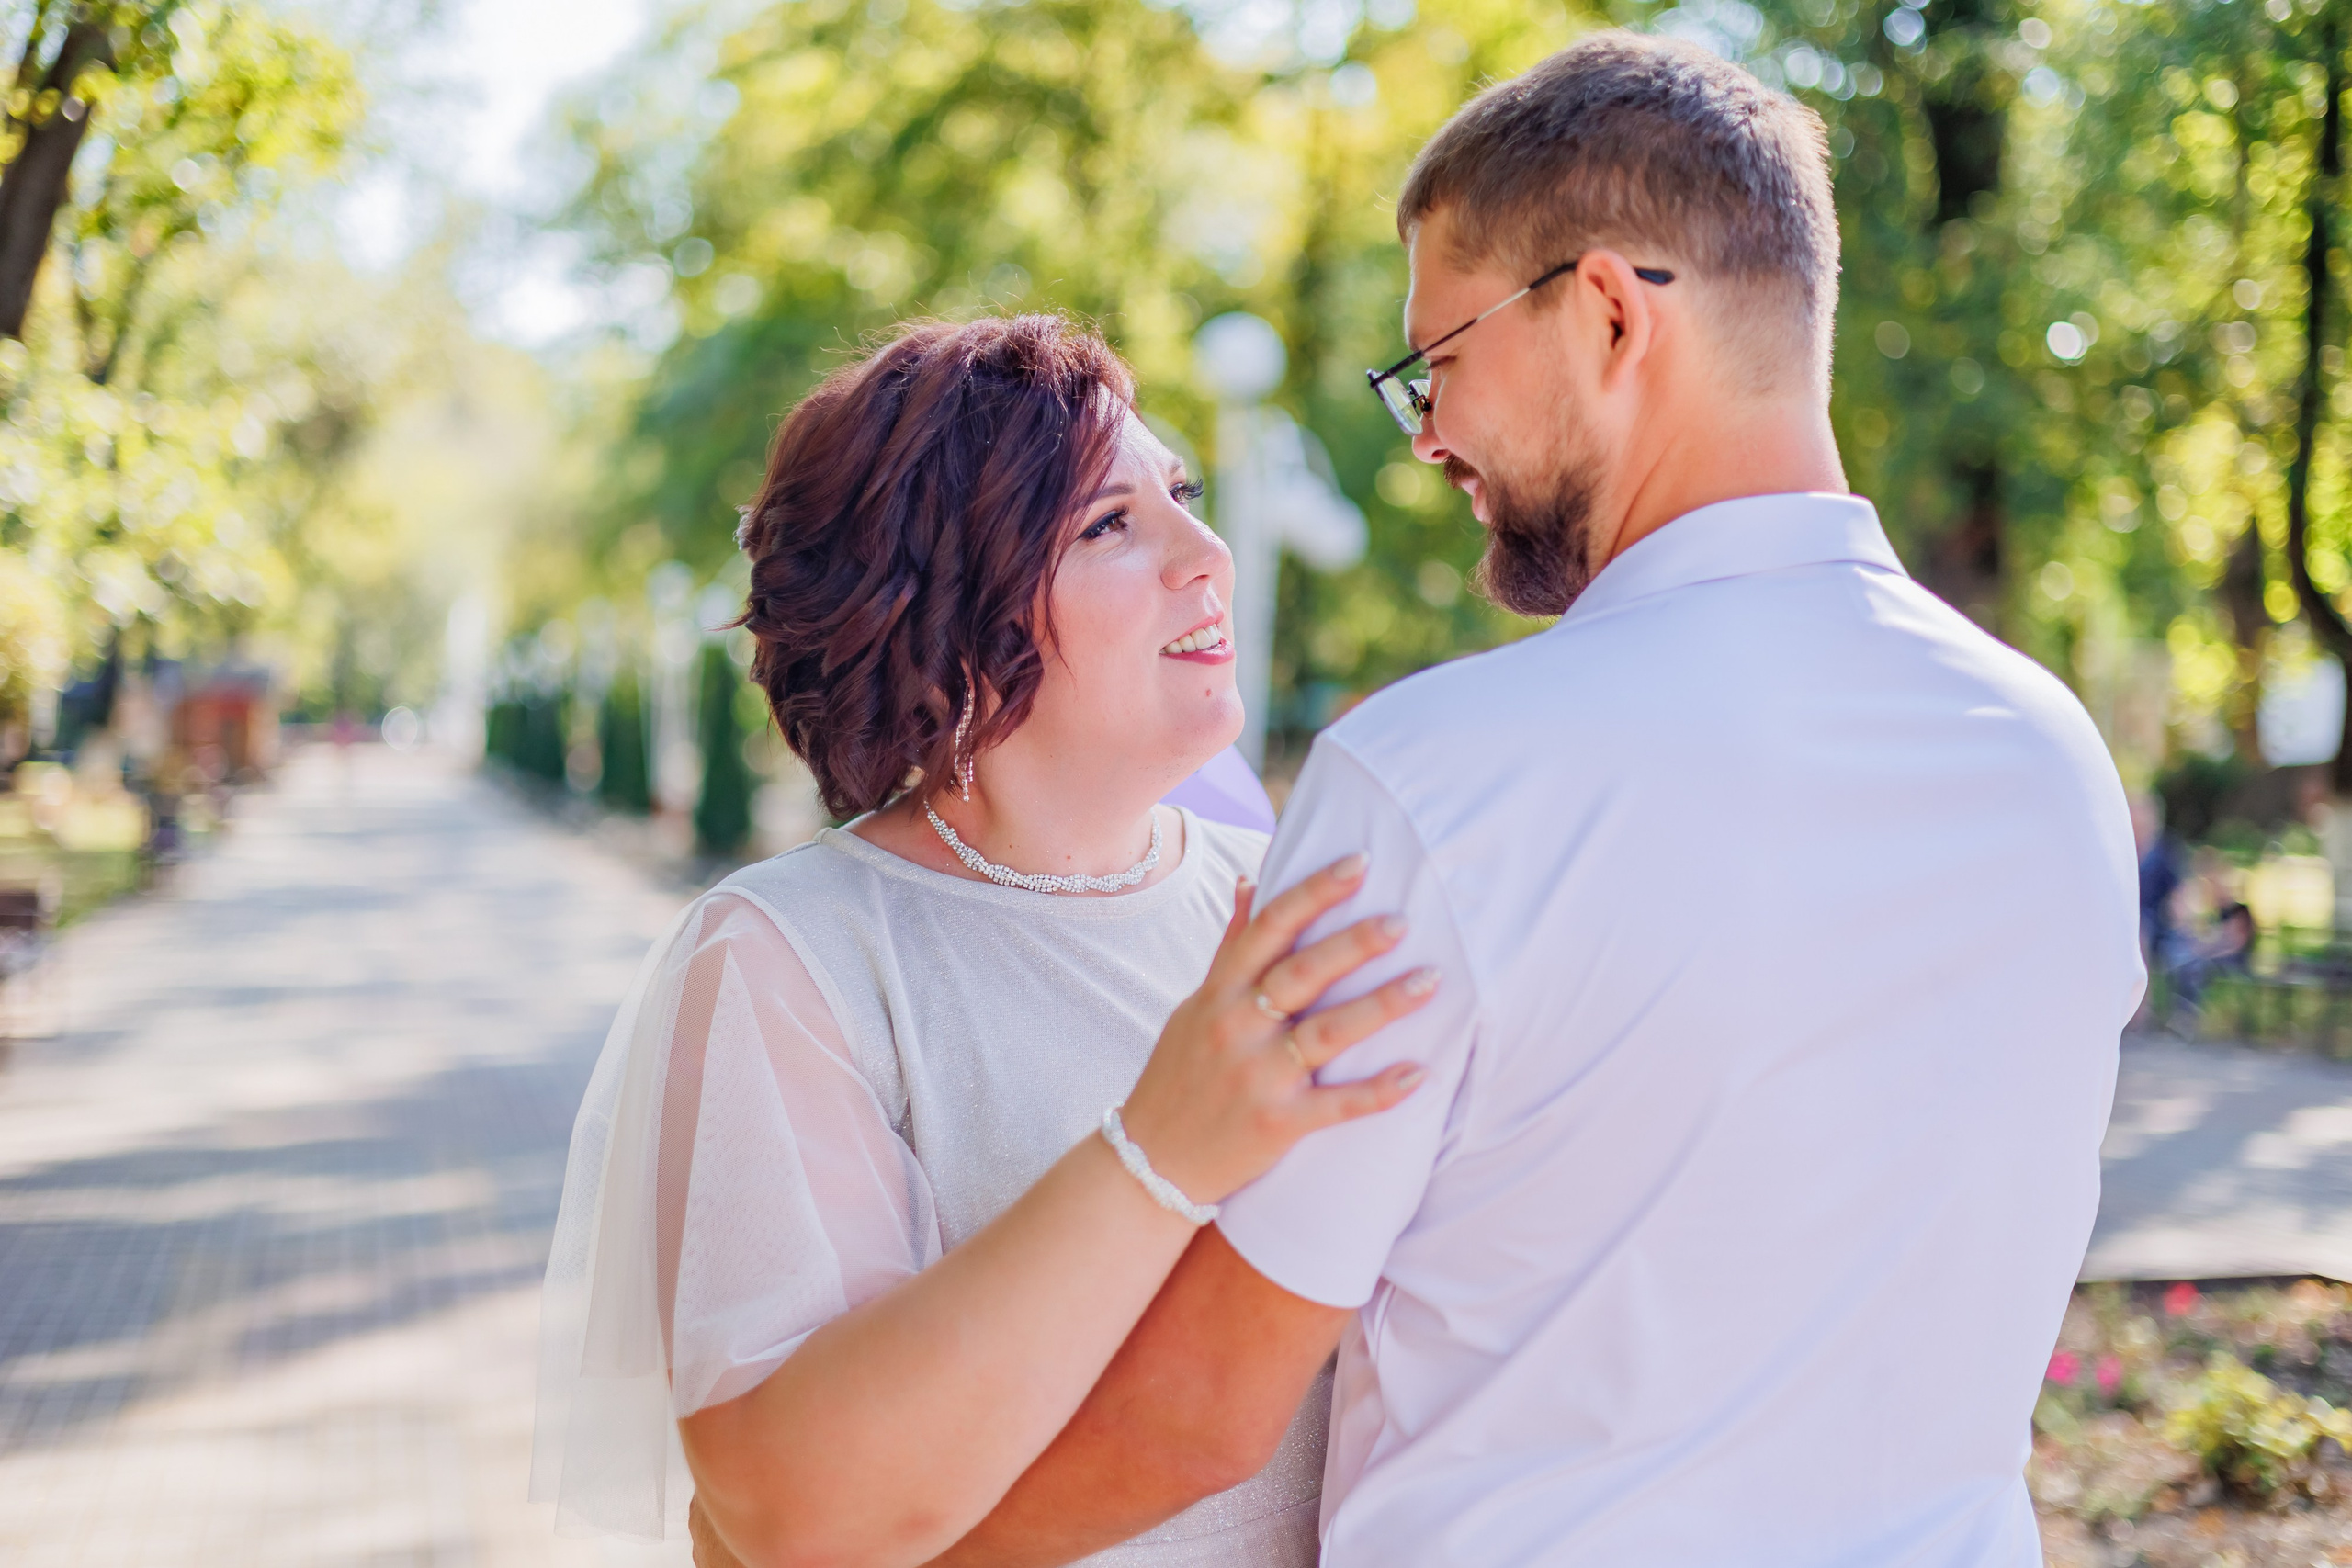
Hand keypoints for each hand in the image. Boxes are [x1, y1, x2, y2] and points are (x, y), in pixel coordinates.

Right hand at [1118, 853, 1437, 1205]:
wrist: (1151, 1160)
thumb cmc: (1182, 1074)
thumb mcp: (1196, 1004)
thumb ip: (1231, 947)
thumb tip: (1252, 881)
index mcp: (1219, 991)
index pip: (1269, 927)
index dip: (1314, 891)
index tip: (1358, 863)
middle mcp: (1236, 1026)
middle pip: (1300, 973)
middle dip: (1353, 944)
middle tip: (1403, 920)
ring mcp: (1256, 1077)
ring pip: (1325, 1033)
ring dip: (1381, 1006)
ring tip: (1430, 981)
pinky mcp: (1276, 1125)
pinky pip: (1335, 1105)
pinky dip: (1379, 1091)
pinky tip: (1420, 1073)